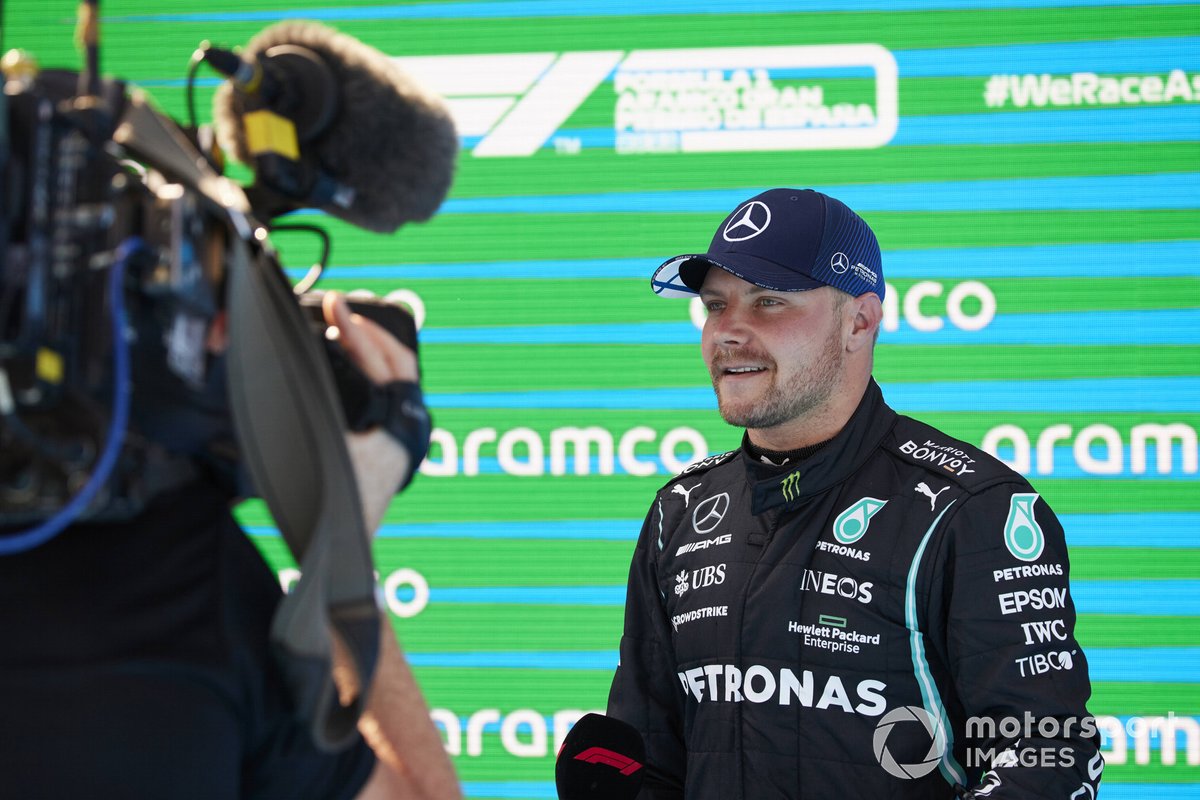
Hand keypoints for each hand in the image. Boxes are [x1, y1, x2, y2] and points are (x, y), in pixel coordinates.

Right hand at [322, 291, 417, 532]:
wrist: (342, 550)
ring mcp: (408, 435)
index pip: (386, 362)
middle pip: (401, 362)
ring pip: (401, 376)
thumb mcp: (316, 446)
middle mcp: (412, 428)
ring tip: (342, 327)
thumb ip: (308, 403)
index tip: (334, 304)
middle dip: (369, 331)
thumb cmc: (330, 505)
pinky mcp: (396, 442)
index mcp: (400, 425)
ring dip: (373, 349)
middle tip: (338, 308)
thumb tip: (283, 361)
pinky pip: (393, 392)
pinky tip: (348, 361)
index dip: (357, 329)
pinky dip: (373, 370)